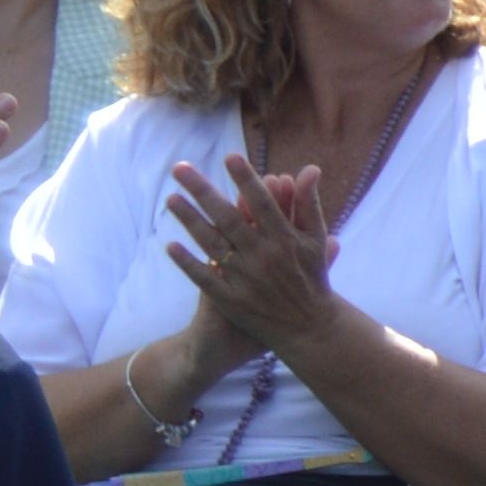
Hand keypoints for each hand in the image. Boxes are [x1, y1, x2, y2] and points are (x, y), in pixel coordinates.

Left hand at [164, 153, 342, 358]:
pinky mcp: (230, 300)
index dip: (247, 179)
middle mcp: (263, 256)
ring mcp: (245, 278)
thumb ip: (309, 204)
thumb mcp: (316, 240)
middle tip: (179, 168)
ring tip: (171, 198)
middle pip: (228, 218)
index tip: (229, 157)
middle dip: (203, 190)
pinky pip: (205, 278)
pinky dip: (188, 262)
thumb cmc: (312, 277)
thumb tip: (310, 169)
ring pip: (211, 244)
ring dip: (189, 220)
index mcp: (285, 239)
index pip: (263, 203)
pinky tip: (170, 246)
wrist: (309, 328)